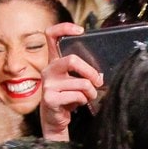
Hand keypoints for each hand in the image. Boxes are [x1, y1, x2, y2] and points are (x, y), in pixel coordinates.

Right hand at [38, 22, 100, 140]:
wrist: (55, 119)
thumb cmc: (67, 97)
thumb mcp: (73, 80)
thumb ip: (83, 72)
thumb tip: (99, 75)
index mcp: (53, 61)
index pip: (51, 35)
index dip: (64, 28)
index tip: (80, 30)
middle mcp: (48, 69)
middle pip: (72, 60)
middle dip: (91, 72)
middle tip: (98, 81)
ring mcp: (48, 84)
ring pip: (80, 83)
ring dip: (91, 92)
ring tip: (89, 96)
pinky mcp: (50, 98)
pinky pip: (77, 96)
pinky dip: (83, 100)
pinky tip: (78, 103)